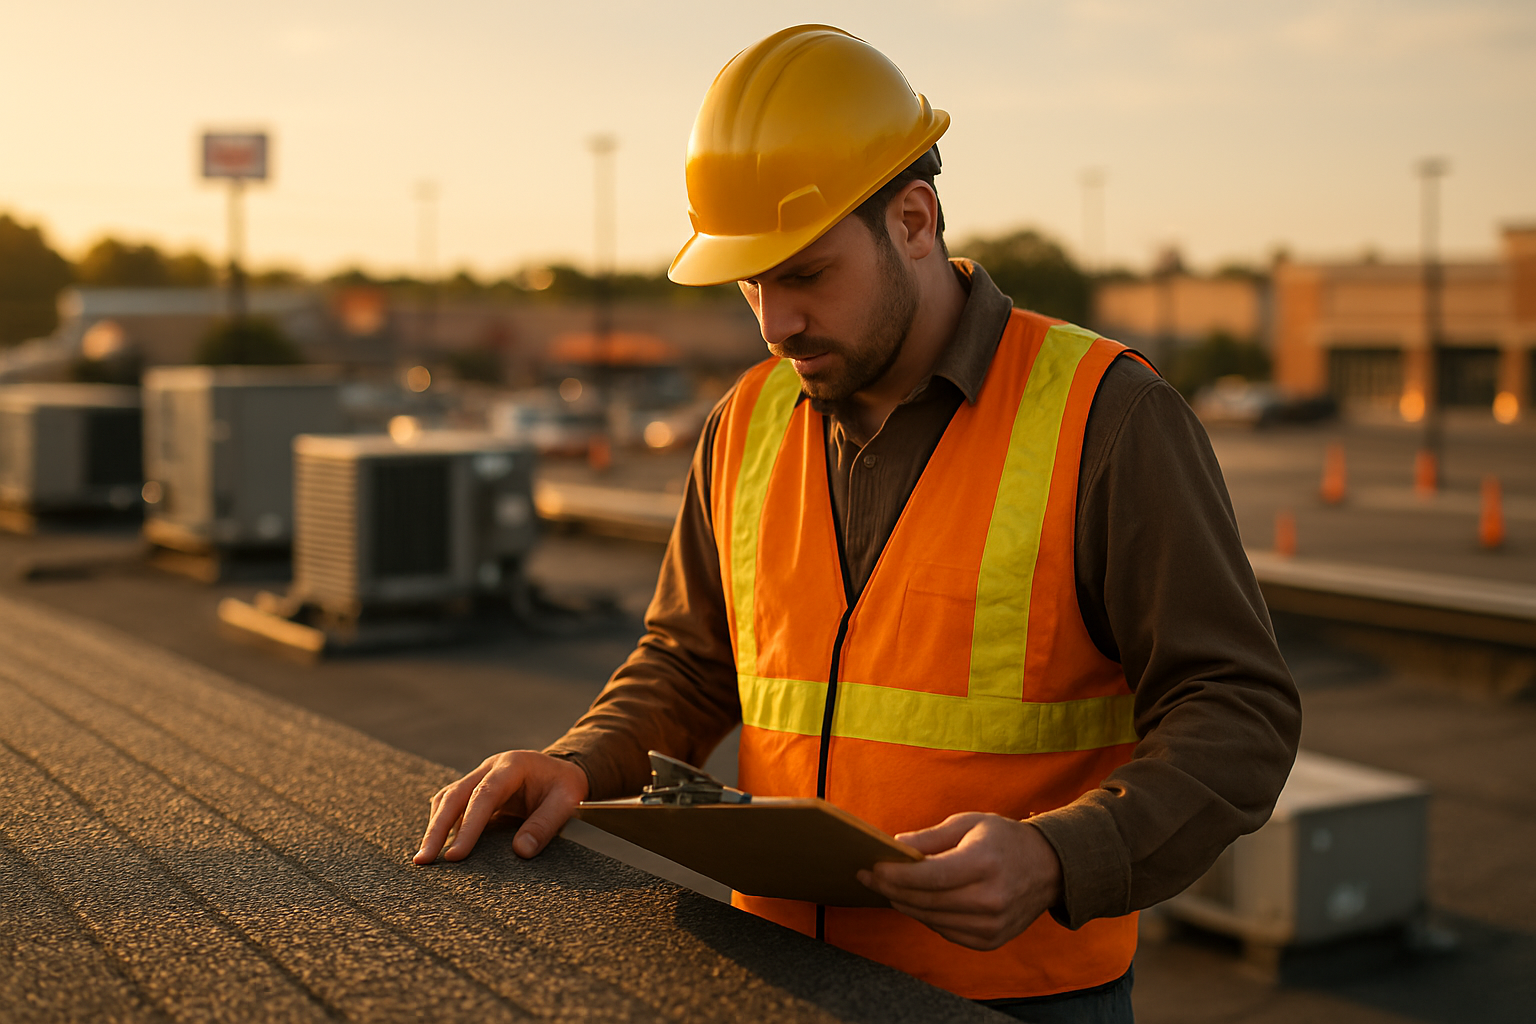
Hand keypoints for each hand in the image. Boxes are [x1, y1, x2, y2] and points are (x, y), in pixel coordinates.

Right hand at [412, 751, 588, 864]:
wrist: (563, 772)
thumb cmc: (565, 786)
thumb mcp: (567, 801)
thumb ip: (546, 824)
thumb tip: (520, 852)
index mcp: (512, 765)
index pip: (483, 796)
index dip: (469, 826)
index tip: (456, 856)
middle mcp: (489, 768)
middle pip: (454, 796)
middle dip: (436, 829)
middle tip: (423, 860)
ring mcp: (479, 777)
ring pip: (447, 800)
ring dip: (435, 827)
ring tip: (425, 859)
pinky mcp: (474, 791)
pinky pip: (452, 806)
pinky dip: (443, 825)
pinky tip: (439, 847)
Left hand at [857, 812, 1062, 950]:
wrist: (1049, 868)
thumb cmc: (1003, 839)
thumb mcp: (969, 823)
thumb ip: (930, 838)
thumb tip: (895, 847)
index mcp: (985, 863)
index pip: (931, 876)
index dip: (898, 875)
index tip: (873, 868)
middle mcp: (990, 898)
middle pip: (927, 901)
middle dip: (892, 890)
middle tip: (868, 878)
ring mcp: (992, 925)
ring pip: (932, 920)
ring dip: (906, 905)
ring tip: (887, 889)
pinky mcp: (991, 941)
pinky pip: (947, 932)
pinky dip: (927, 917)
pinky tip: (917, 902)